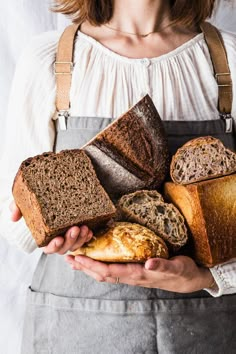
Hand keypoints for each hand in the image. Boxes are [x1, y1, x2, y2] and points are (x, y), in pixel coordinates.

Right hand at [10, 201, 92, 255]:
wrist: (49, 194)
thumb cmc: (36, 201)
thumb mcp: (23, 202)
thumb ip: (17, 208)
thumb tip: (13, 217)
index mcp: (45, 237)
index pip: (49, 248)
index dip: (54, 246)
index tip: (58, 238)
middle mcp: (58, 238)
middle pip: (65, 247)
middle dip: (70, 240)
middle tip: (75, 229)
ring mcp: (69, 236)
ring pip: (76, 244)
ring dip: (81, 238)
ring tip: (84, 228)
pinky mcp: (79, 230)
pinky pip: (85, 238)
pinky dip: (87, 236)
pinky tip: (90, 230)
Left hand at [65, 255, 214, 292]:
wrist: (188, 279)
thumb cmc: (181, 271)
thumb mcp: (176, 266)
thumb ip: (162, 265)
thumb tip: (149, 263)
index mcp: (138, 274)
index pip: (110, 271)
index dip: (93, 265)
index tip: (79, 258)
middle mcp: (132, 276)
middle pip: (103, 274)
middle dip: (85, 267)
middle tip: (69, 258)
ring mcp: (132, 276)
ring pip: (106, 274)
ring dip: (89, 268)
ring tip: (75, 262)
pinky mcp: (134, 272)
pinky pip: (113, 271)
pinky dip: (100, 267)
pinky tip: (95, 262)